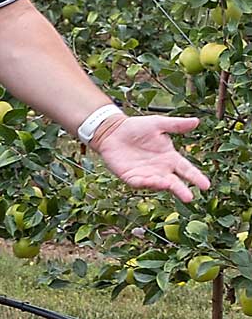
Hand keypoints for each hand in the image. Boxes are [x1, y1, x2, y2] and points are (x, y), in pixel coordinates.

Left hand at [92, 114, 210, 202]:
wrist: (113, 130)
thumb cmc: (137, 127)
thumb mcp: (158, 124)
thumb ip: (176, 125)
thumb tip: (196, 121)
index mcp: (170, 158)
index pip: (186, 169)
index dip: (196, 177)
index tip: (206, 186)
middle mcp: (160, 169)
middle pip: (174, 182)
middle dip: (181, 190)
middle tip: (189, 197)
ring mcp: (146, 174)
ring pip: (157, 184)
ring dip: (163, 186)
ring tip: (169, 185)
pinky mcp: (131, 177)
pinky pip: (139, 183)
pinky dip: (145, 183)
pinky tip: (150, 181)